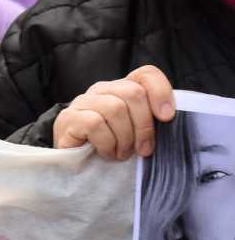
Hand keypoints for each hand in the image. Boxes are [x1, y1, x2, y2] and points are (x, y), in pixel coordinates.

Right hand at [54, 65, 175, 159]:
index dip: (161, 92)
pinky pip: (95, 123)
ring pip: (115, 108)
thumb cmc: (112, 147)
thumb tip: (169, 118)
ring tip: (122, 154)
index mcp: (122, 89)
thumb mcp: (137, 133)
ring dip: (125, 138)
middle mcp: (102, 90)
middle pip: (133, 93)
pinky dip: (107, 143)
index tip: (166, 118)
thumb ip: (152, 121)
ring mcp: (83, 102)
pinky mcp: (69, 117)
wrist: (75, 164)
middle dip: (144, 126)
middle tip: (143, 150)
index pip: (146, 74)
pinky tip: (106, 153)